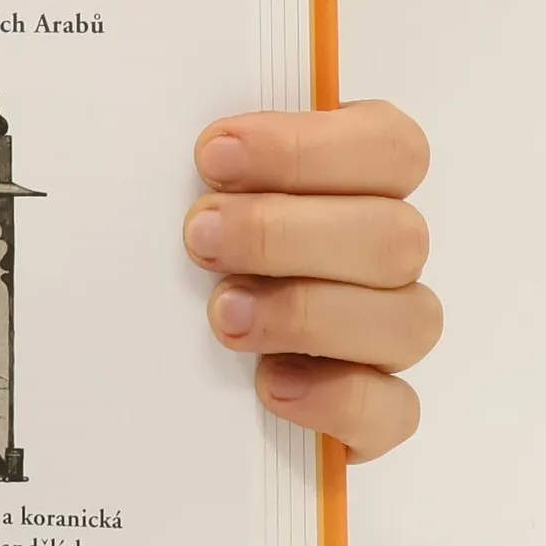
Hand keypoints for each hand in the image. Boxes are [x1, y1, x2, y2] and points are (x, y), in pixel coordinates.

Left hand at [183, 101, 437, 461]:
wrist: (139, 352)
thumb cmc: (176, 242)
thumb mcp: (173, 189)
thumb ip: (204, 160)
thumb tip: (180, 135)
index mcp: (356, 181)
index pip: (390, 147)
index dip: (307, 149)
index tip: (212, 156)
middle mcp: (384, 254)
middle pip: (395, 236)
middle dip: (285, 234)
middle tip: (200, 237)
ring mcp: (385, 334)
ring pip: (406, 321)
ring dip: (308, 313)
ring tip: (222, 315)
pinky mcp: (372, 410)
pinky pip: (394, 411)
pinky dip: (336, 399)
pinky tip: (269, 384)